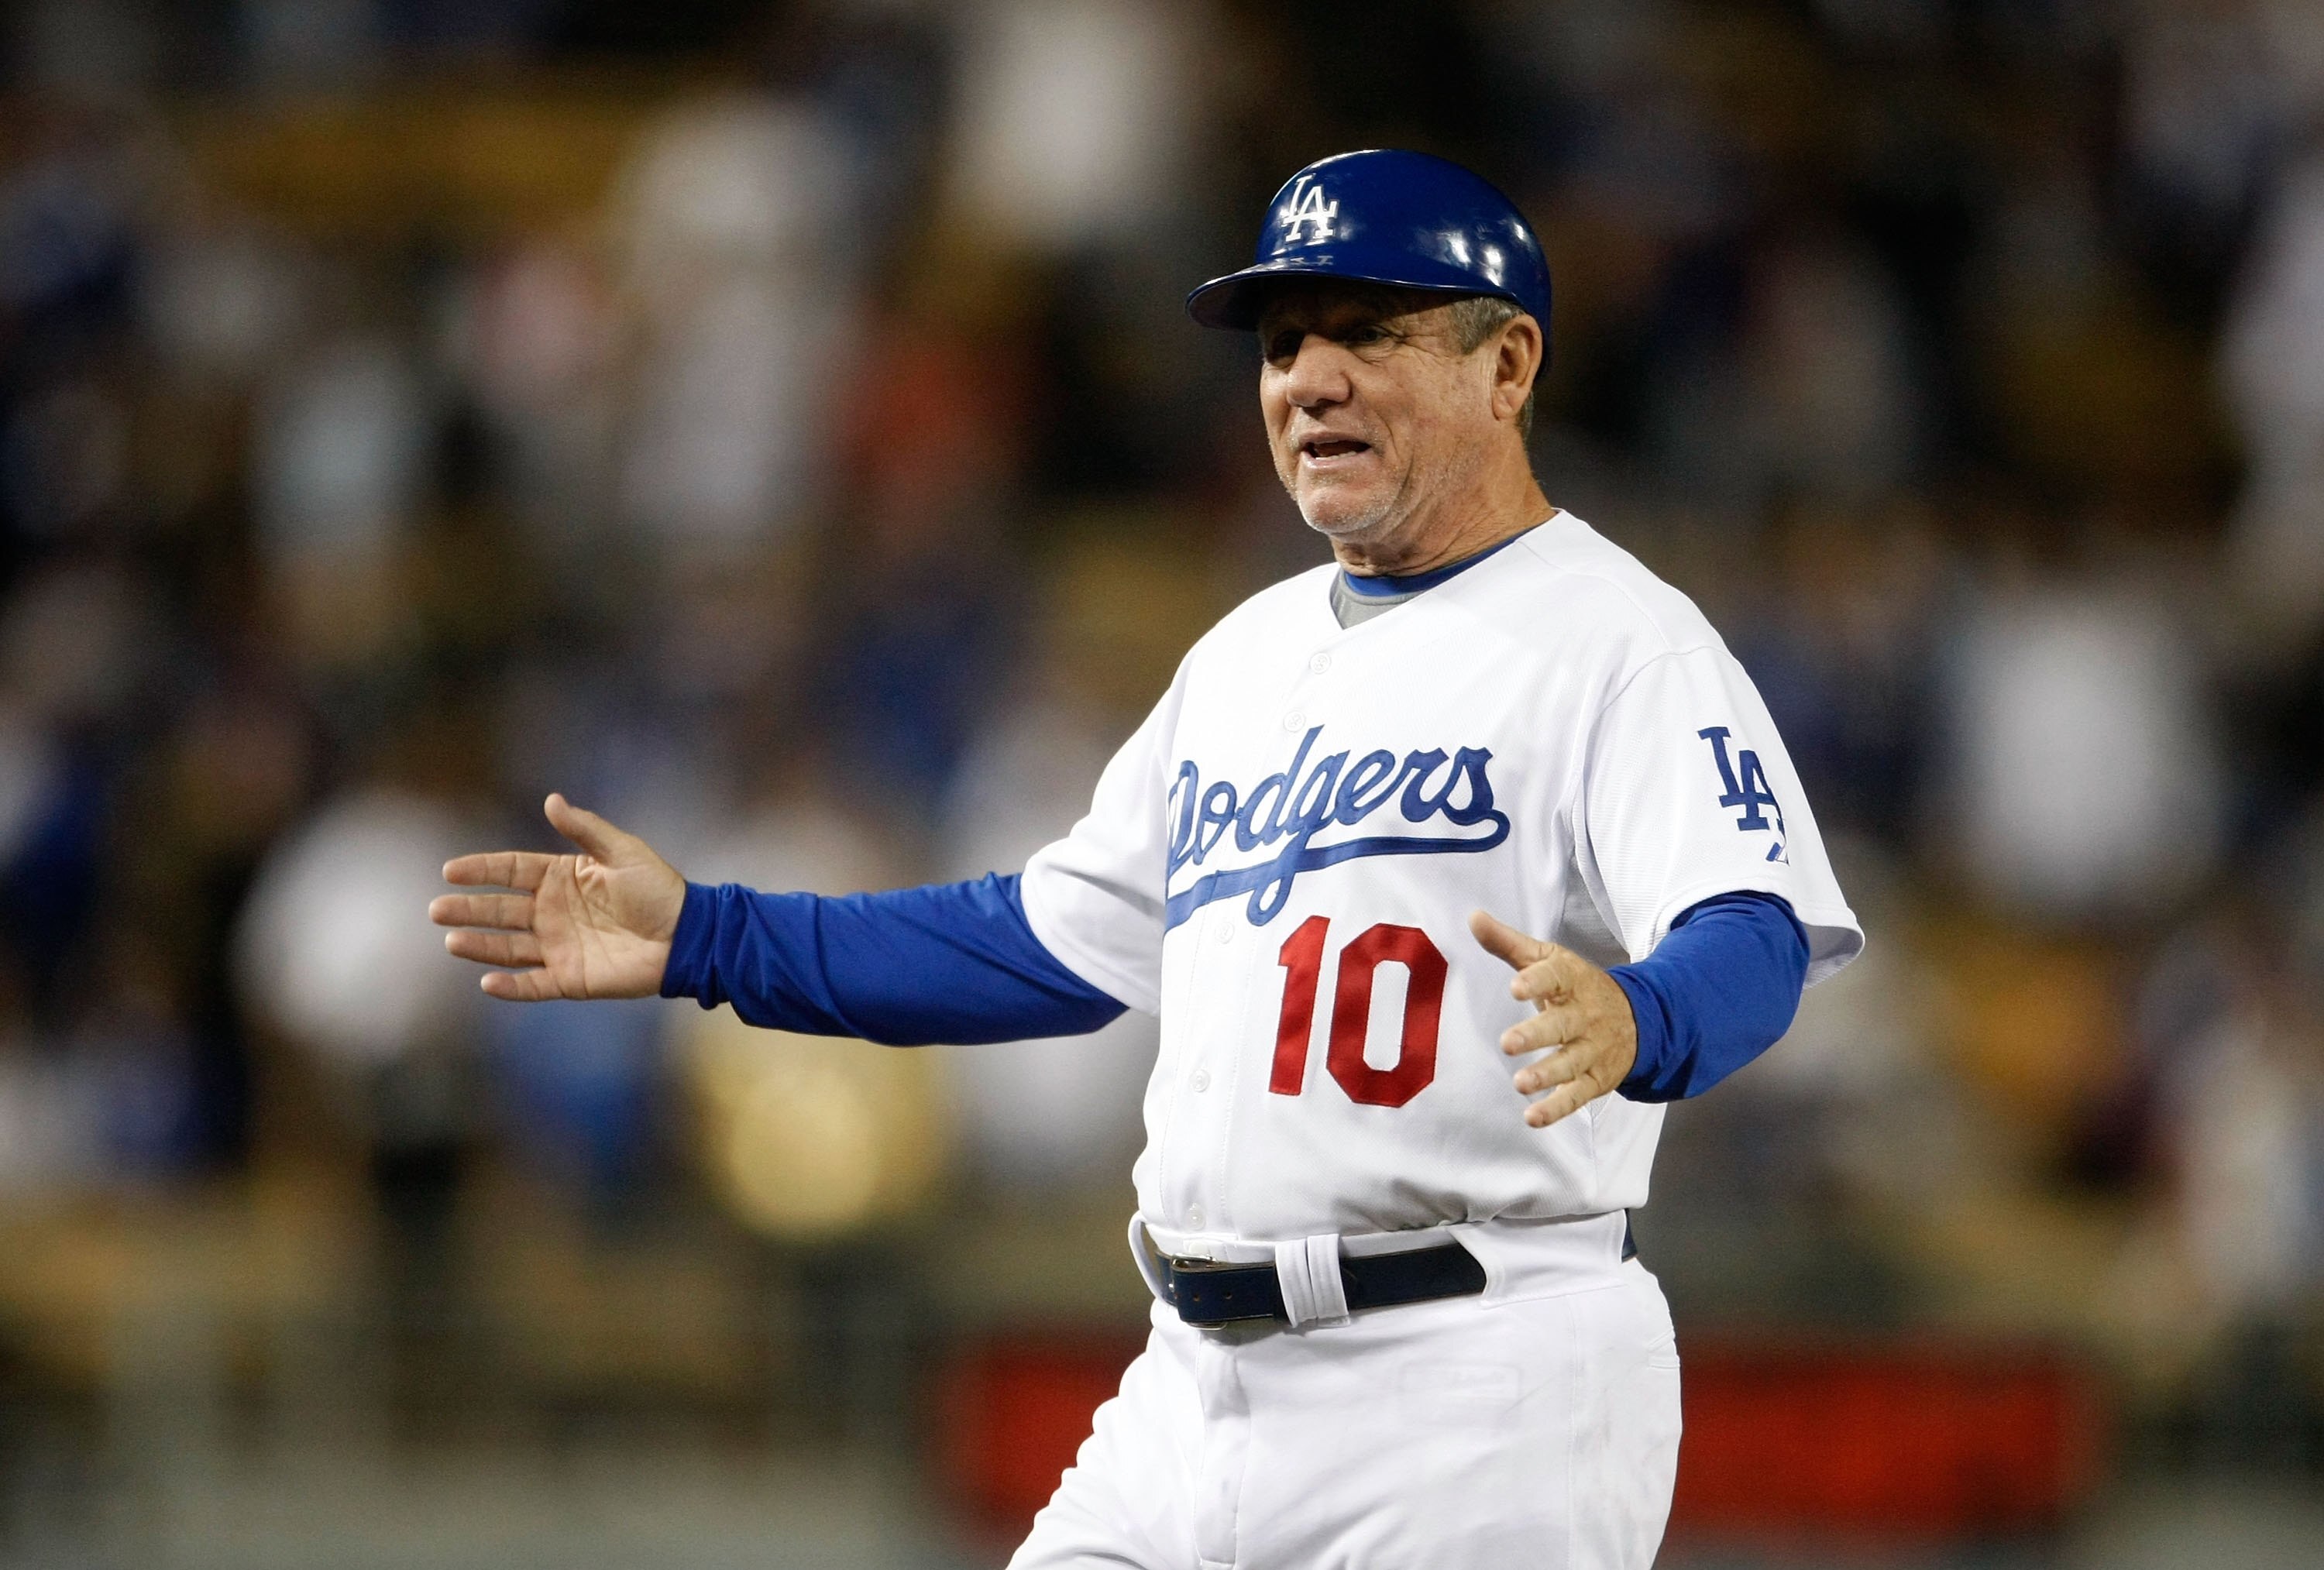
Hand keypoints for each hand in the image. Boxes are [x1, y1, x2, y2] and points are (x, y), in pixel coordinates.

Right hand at [430, 794, 686, 1001]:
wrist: (687, 935)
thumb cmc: (659, 890)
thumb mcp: (622, 851)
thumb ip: (585, 829)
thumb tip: (551, 800)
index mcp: (561, 878)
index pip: (511, 871)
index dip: (481, 870)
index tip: (451, 870)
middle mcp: (553, 912)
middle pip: (500, 910)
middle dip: (468, 909)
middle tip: (437, 909)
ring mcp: (559, 947)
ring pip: (508, 947)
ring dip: (479, 945)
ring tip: (452, 940)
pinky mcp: (570, 978)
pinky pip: (534, 984)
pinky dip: (511, 986)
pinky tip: (487, 981)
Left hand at [1468, 910, 1638, 1127]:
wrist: (1640, 1019)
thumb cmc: (1579, 988)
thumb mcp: (1550, 961)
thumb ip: (1509, 944)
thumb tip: (1472, 917)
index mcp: (1572, 981)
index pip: (1556, 977)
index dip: (1537, 982)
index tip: (1516, 985)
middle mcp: (1585, 1016)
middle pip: (1562, 1025)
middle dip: (1537, 1034)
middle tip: (1508, 1043)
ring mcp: (1592, 1050)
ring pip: (1570, 1063)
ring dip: (1546, 1075)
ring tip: (1520, 1084)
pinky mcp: (1595, 1080)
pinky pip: (1576, 1096)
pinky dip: (1556, 1108)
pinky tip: (1532, 1117)